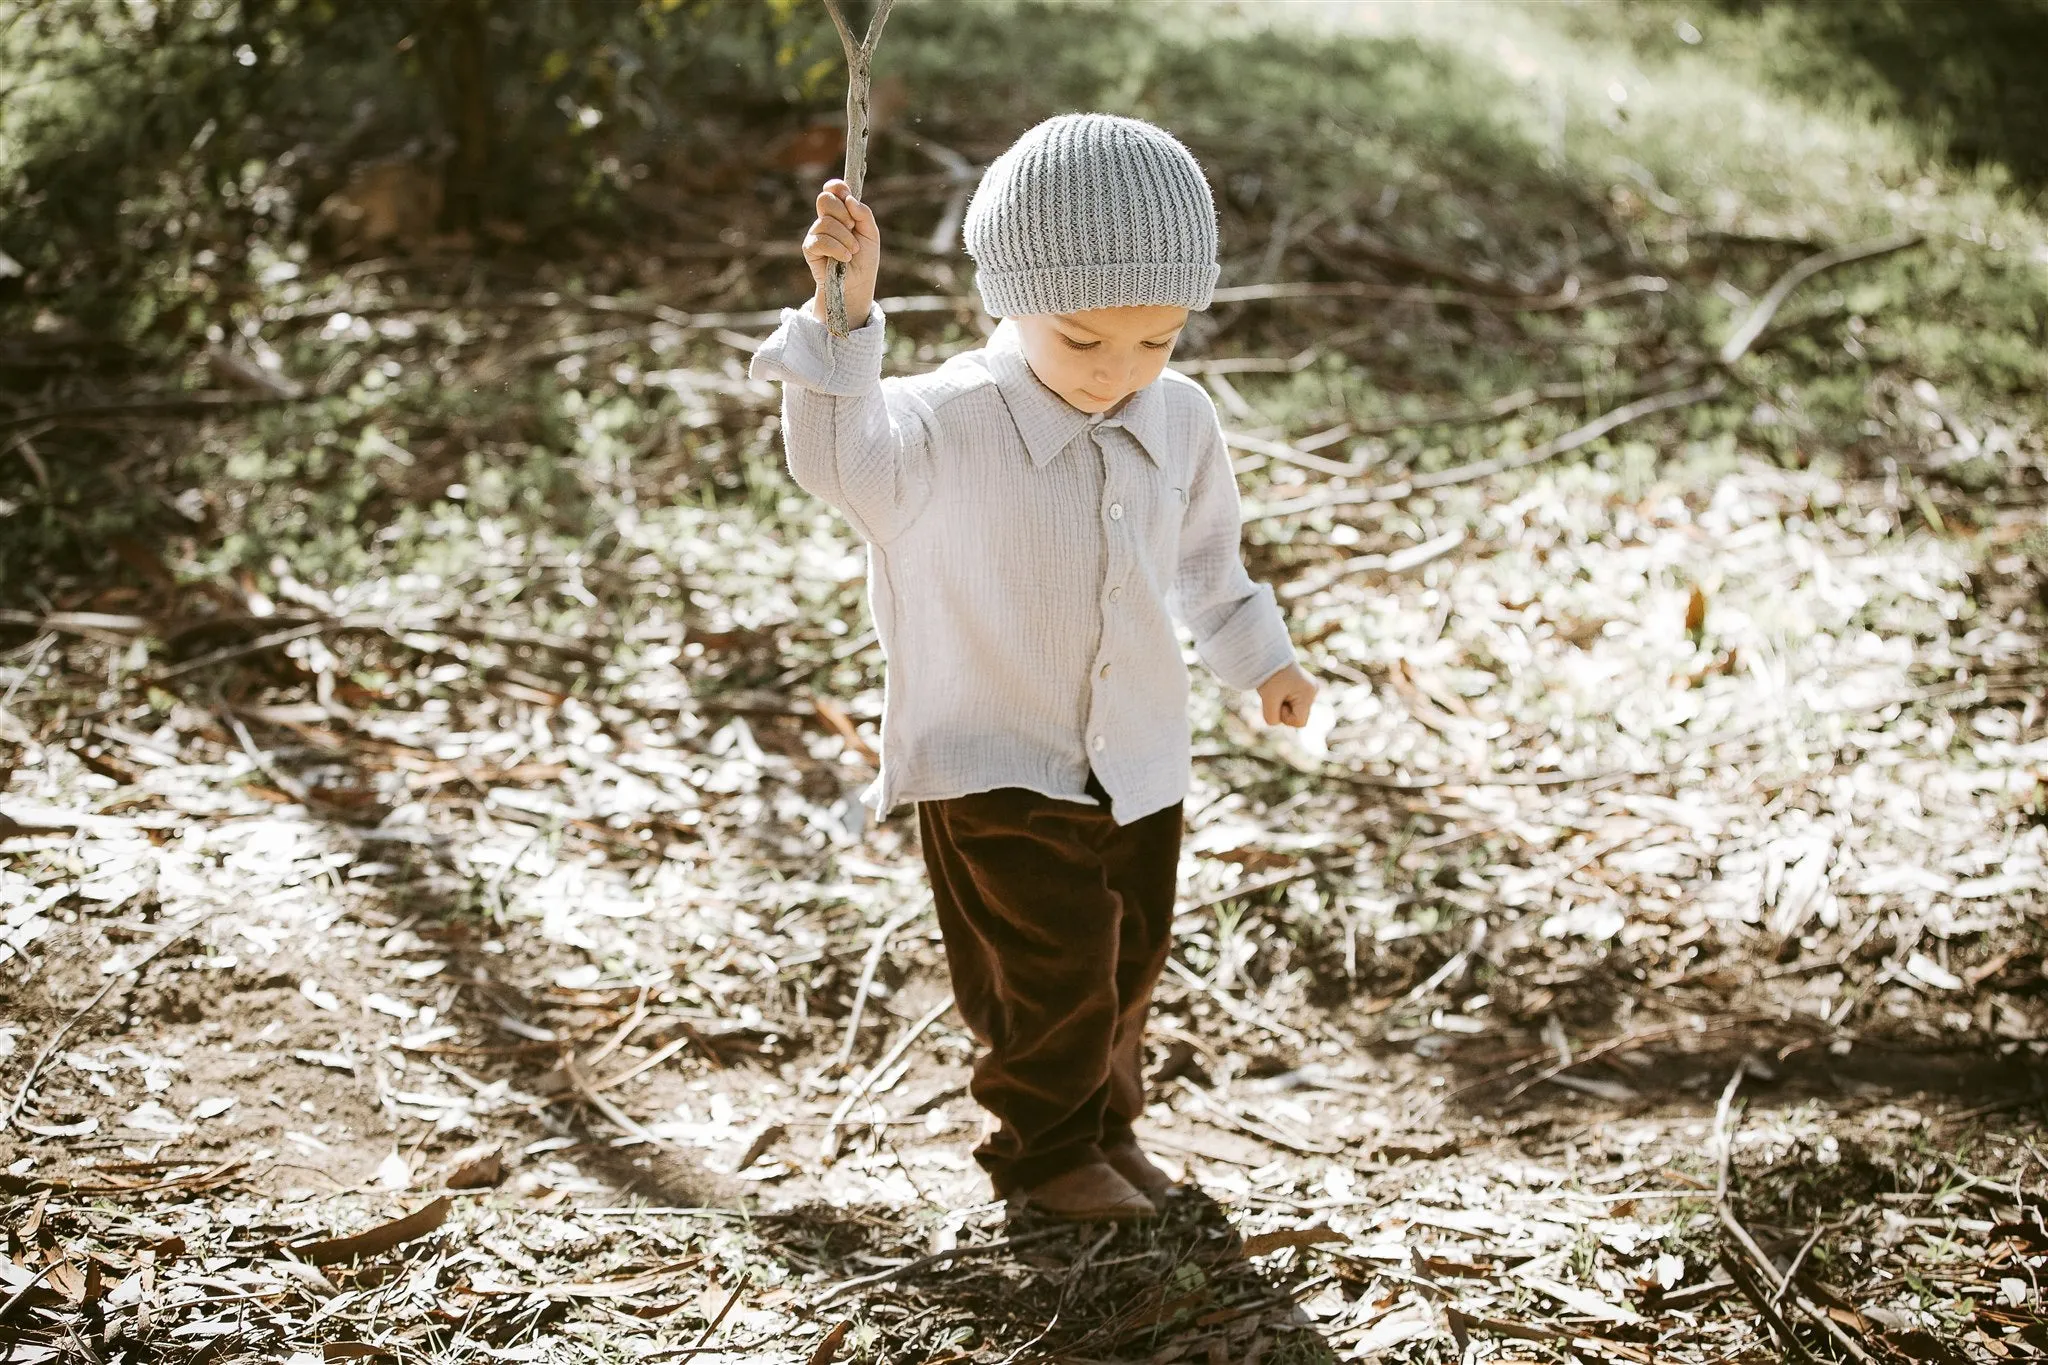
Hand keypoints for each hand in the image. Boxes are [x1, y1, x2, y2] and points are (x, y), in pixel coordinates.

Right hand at [804, 179, 880, 326]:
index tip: (846, 195)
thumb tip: (850, 199)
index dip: (837, 187)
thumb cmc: (865, 258)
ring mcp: (816, 233)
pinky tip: (845, 258)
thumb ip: (864, 214)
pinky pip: (821, 241)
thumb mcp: (871, 234)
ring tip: (853, 251)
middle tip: (852, 227)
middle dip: (842, 213)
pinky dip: (836, 248)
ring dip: (844, 238)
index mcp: (841, 211)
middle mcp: (825, 219)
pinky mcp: (810, 249)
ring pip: (825, 223)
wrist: (858, 283)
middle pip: (824, 200)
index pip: (832, 190)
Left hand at [1256, 661, 1317, 727]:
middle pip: (1298, 716)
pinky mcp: (1304, 686)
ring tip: (1277, 690)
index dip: (1286, 718)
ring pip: (1295, 710)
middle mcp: (1313, 692)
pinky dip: (1284, 699)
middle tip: (1275, 695)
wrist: (1268, 654)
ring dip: (1283, 704)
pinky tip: (1280, 688)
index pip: (1300, 722)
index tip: (1277, 703)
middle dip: (1284, 710)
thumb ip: (1273, 717)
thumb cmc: (1269, 676)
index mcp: (1308, 694)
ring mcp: (1310, 688)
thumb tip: (1277, 722)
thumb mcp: (1268, 700)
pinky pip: (1294, 702)